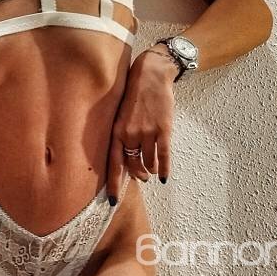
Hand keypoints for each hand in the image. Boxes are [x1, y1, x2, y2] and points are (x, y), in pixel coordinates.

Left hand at [106, 46, 176, 200]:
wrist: (151, 74)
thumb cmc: (133, 93)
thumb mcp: (119, 113)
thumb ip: (120, 134)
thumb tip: (123, 156)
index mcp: (116, 131)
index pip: (113, 164)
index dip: (113, 184)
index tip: (112, 201)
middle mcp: (130, 134)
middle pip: (133, 166)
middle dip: (137, 175)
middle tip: (141, 177)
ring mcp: (147, 133)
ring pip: (148, 162)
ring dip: (150, 169)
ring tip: (151, 171)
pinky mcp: (163, 130)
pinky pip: (164, 156)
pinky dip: (164, 168)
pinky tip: (164, 177)